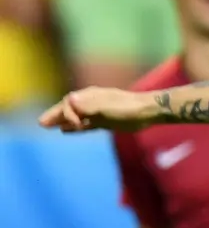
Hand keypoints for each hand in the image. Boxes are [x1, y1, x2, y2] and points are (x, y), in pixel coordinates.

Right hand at [40, 85, 155, 132]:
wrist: (147, 112)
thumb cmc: (127, 108)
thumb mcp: (106, 107)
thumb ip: (88, 106)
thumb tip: (70, 99)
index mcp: (89, 96)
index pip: (68, 104)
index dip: (65, 114)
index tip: (73, 125)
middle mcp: (91, 102)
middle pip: (68, 109)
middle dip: (55, 115)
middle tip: (41, 123)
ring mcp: (97, 112)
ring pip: (76, 117)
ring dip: (63, 121)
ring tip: (50, 126)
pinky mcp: (105, 121)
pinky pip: (86, 124)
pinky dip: (76, 127)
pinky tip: (68, 131)